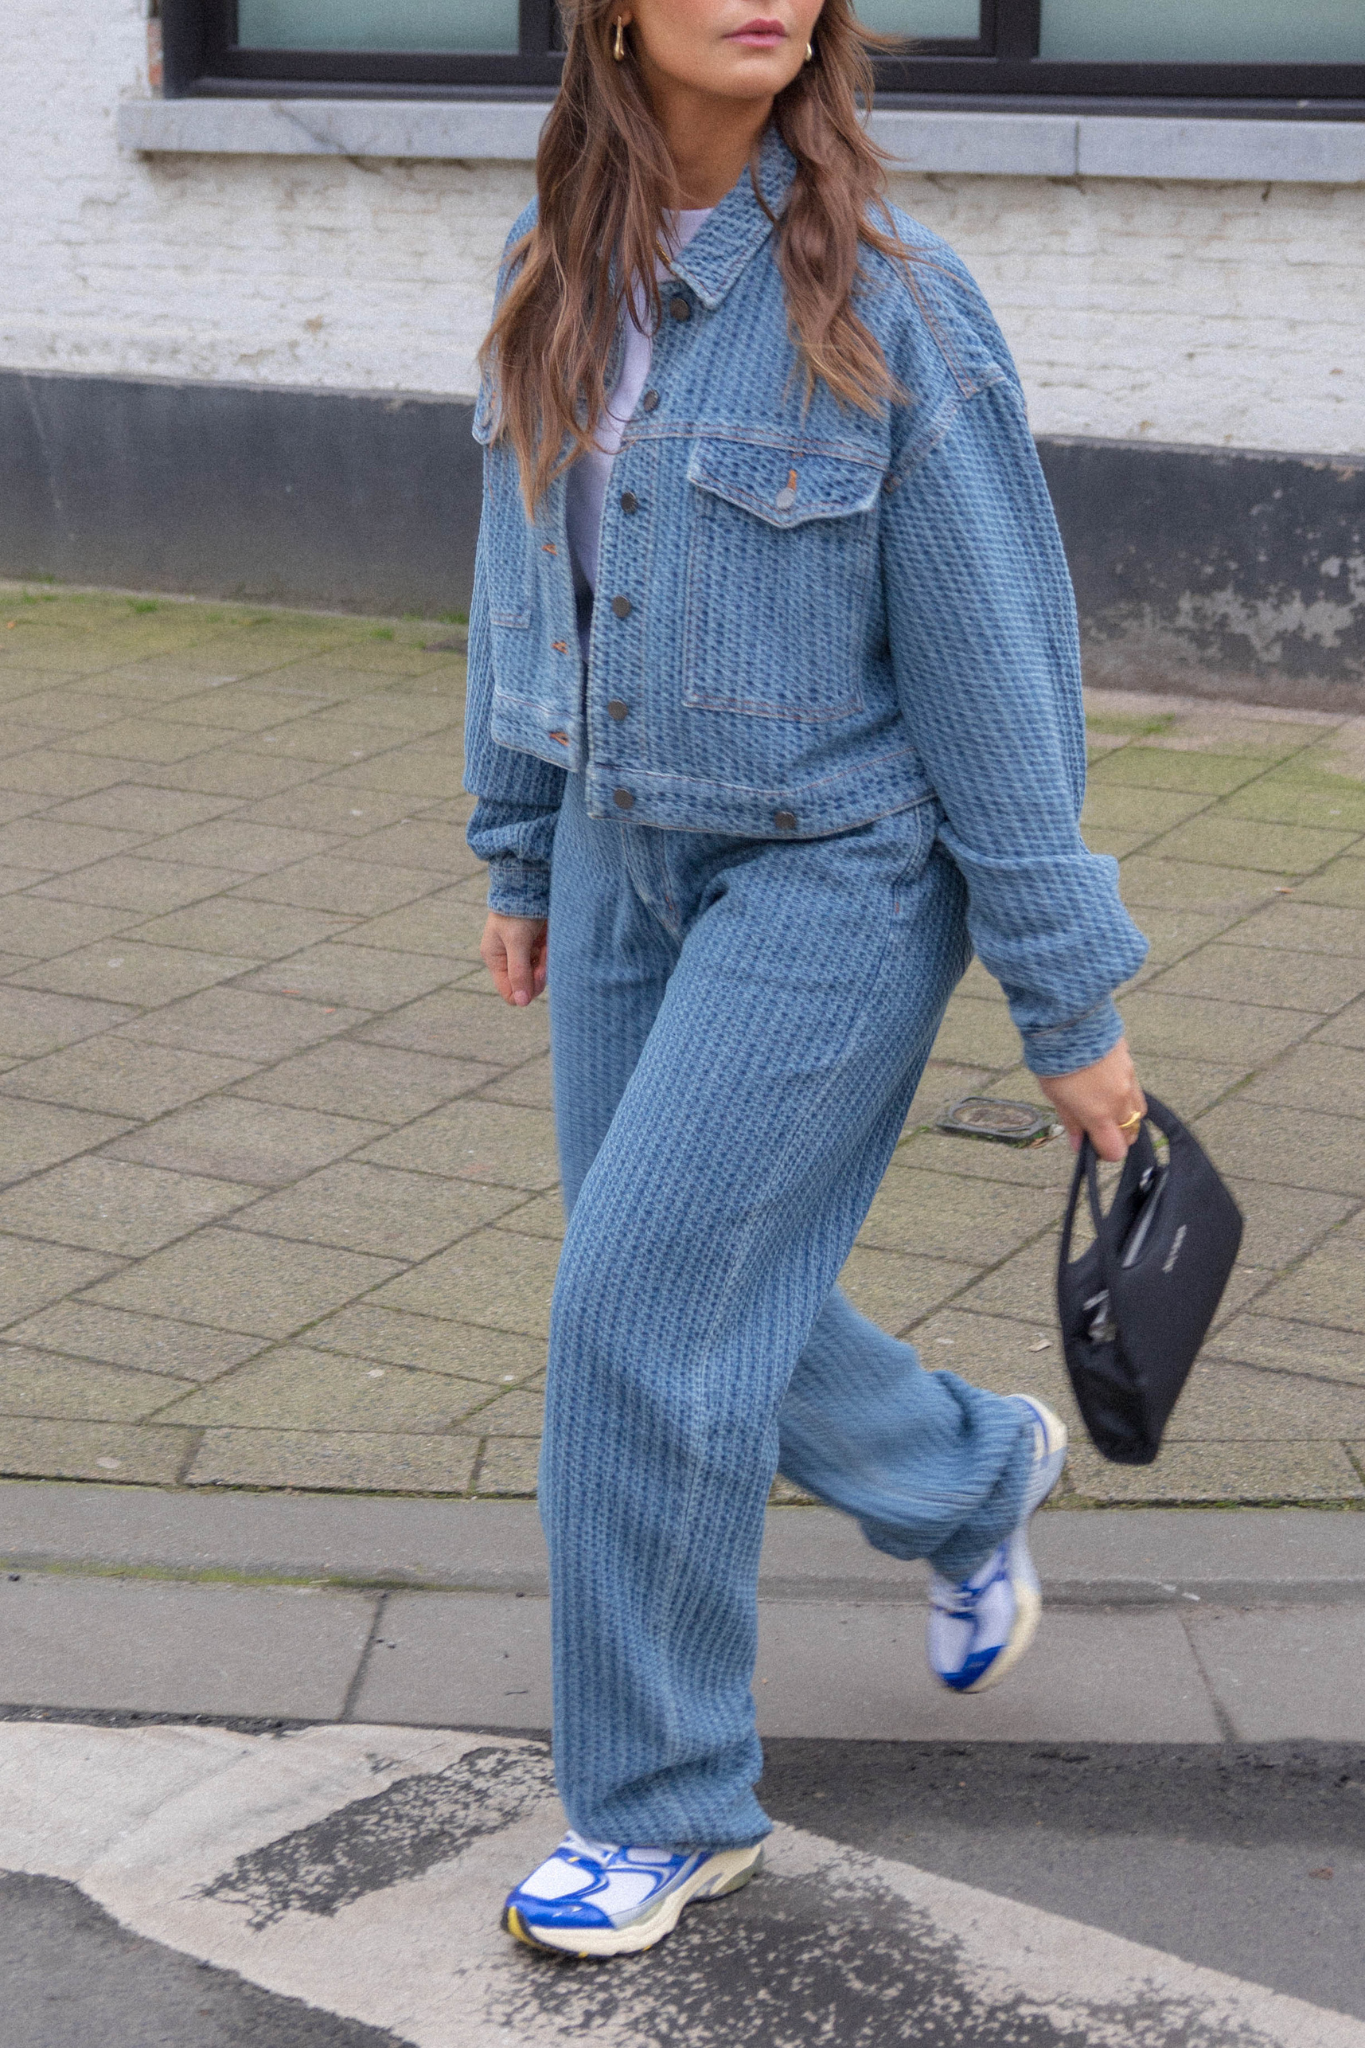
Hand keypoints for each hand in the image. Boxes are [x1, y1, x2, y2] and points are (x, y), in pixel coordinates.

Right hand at [481, 912, 547, 1007]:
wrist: (529, 885)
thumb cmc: (518, 912)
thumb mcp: (517, 943)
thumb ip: (518, 972)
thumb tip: (521, 1003)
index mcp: (495, 959)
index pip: (509, 992)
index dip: (525, 990)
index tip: (537, 977)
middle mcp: (507, 958)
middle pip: (526, 984)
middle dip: (538, 976)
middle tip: (545, 960)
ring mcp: (523, 951)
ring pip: (538, 973)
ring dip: (546, 964)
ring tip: (547, 947)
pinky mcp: (537, 944)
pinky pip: (546, 960)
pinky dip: (550, 954)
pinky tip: (550, 942)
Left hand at [1038, 1039, 1145, 1163]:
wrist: (1069, 1021)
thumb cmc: (1055, 1061)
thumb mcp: (1055, 1096)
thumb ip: (1071, 1122)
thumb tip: (1078, 1146)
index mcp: (1099, 1113)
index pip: (1115, 1150)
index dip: (1104, 1153)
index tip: (1092, 1146)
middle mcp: (1120, 1100)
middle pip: (1131, 1133)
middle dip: (1117, 1136)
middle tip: (1097, 1128)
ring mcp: (1129, 1081)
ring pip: (1138, 1111)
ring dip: (1125, 1117)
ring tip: (1105, 1108)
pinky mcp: (1131, 1063)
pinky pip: (1135, 1088)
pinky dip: (1126, 1095)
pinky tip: (1109, 1086)